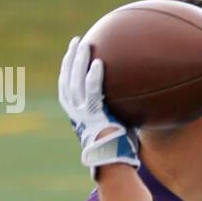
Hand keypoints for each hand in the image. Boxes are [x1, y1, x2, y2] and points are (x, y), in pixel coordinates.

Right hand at [58, 36, 138, 172]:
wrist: (113, 159)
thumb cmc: (117, 144)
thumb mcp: (113, 121)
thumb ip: (117, 107)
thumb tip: (135, 95)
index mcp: (74, 112)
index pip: (65, 85)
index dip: (66, 67)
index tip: (71, 53)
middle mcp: (74, 110)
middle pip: (68, 77)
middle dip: (71, 57)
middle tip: (77, 41)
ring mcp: (82, 112)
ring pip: (76, 80)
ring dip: (79, 60)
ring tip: (85, 44)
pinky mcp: (93, 114)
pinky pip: (93, 91)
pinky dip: (95, 77)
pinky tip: (100, 62)